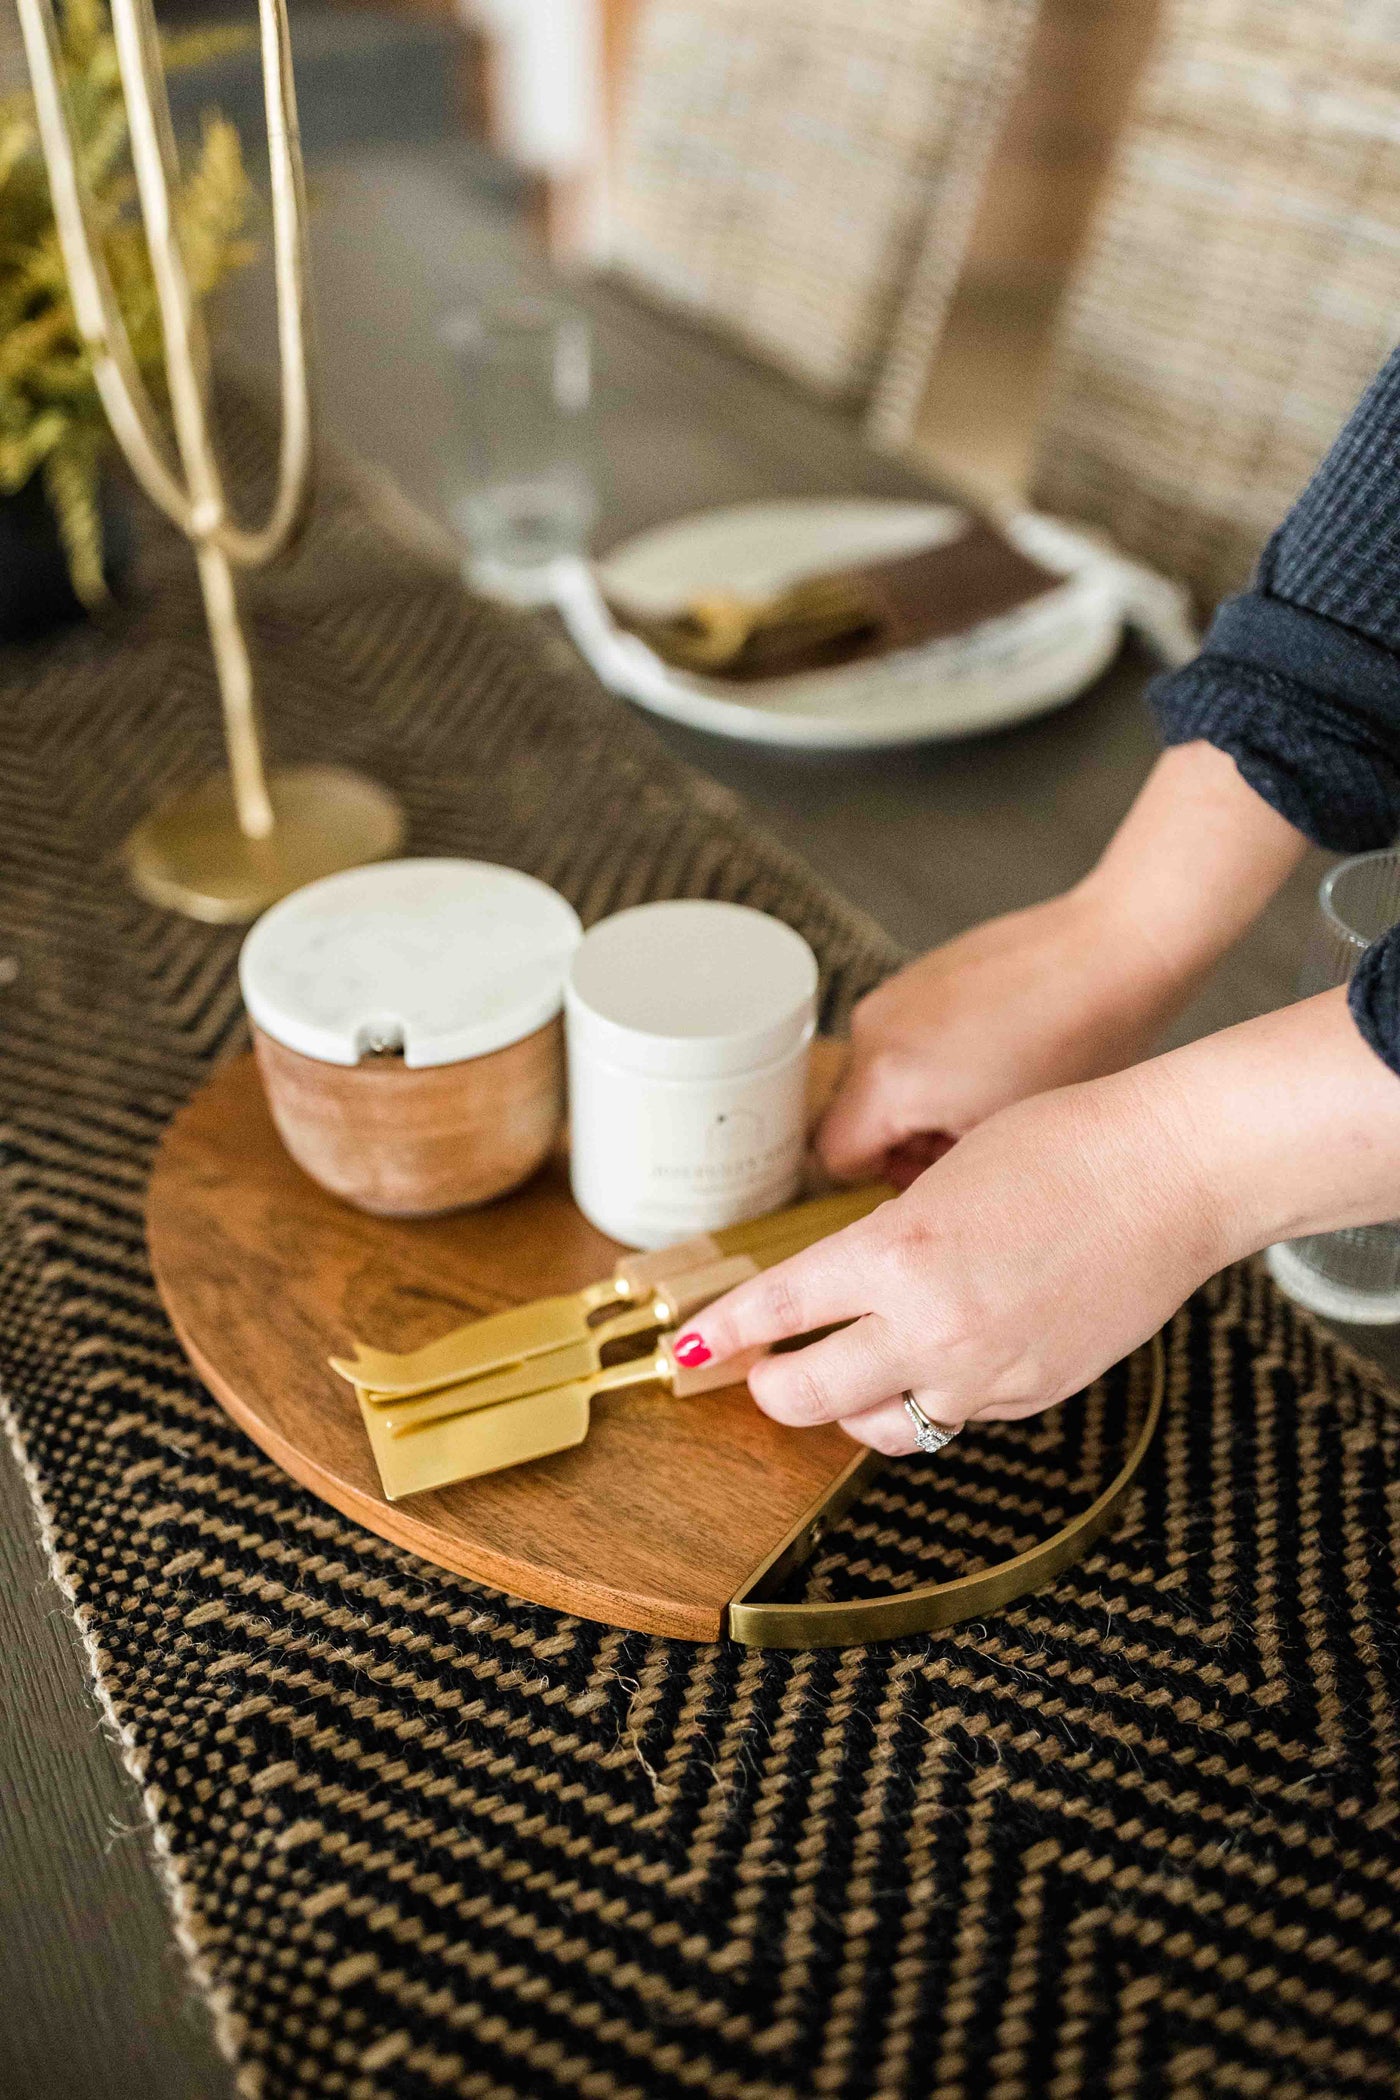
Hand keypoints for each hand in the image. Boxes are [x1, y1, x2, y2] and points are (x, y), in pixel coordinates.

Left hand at [681, 1066, 1220, 1451]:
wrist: (1173, 1172)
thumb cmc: (1065, 1145)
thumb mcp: (944, 1179)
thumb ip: (887, 1242)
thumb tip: (849, 1282)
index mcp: (895, 1253)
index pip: (776, 1312)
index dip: (723, 1333)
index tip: (695, 1343)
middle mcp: (931, 1325)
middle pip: (806, 1397)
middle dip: (771, 1388)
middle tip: (765, 1370)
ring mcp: (984, 1371)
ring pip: (880, 1428)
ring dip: (849, 1406)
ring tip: (847, 1372)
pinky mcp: (1032, 1394)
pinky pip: (954, 1418)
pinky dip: (929, 1397)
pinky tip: (936, 1359)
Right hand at [819, 741, 1308, 1182]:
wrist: (1117, 951)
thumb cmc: (1082, 1046)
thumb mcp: (1007, 1137)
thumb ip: (935, 1171)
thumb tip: (912, 1182)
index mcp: (886, 1081)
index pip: (835, 1159)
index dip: (886, 1177)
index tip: (934, 1172)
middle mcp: (872, 1030)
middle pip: (852, 1116)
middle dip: (903, 1139)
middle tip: (973, 1139)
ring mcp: (892, 993)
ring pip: (877, 1077)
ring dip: (918, 1099)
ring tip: (993, 1091)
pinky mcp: (916, 972)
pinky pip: (900, 1037)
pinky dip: (931, 1058)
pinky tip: (996, 1052)